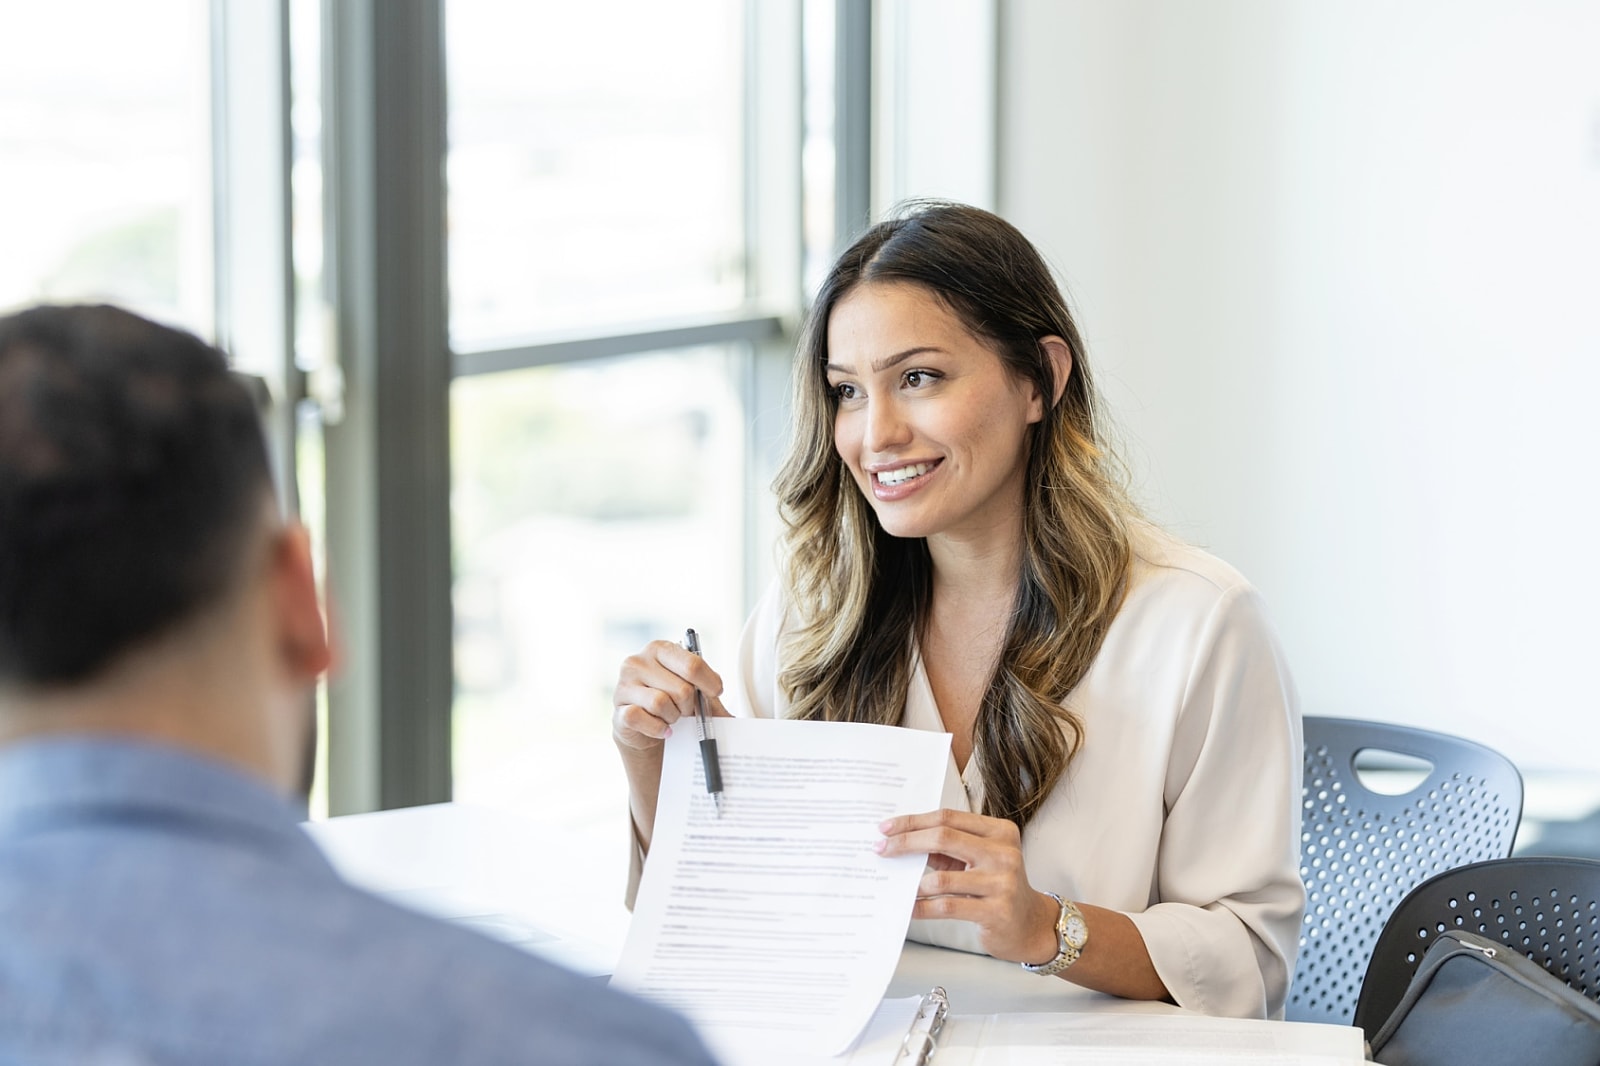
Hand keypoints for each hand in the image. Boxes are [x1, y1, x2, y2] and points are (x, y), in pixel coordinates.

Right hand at [612, 639, 728, 755]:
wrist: (643, 727)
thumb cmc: (671, 702)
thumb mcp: (692, 690)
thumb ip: (708, 694)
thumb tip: (729, 716)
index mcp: (659, 649)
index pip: (692, 663)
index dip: (709, 682)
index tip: (715, 692)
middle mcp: (637, 661)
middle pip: (681, 688)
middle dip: (689, 705)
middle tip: (685, 709)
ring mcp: (624, 685)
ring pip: (661, 703)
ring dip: (673, 717)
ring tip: (671, 717)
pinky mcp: (618, 710)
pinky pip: (642, 718)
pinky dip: (658, 729)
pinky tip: (663, 730)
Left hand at [874, 808, 1060, 965]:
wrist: (1030, 925)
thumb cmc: (997, 887)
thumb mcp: (977, 860)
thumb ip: (947, 848)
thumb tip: (901, 841)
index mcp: (999, 831)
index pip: (948, 818)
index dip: (913, 821)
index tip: (886, 828)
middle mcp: (1004, 853)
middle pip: (943, 837)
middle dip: (906, 842)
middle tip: (881, 849)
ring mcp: (1002, 882)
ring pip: (942, 877)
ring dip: (913, 883)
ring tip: (897, 885)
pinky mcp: (996, 911)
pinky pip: (947, 906)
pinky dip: (923, 907)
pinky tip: (910, 909)